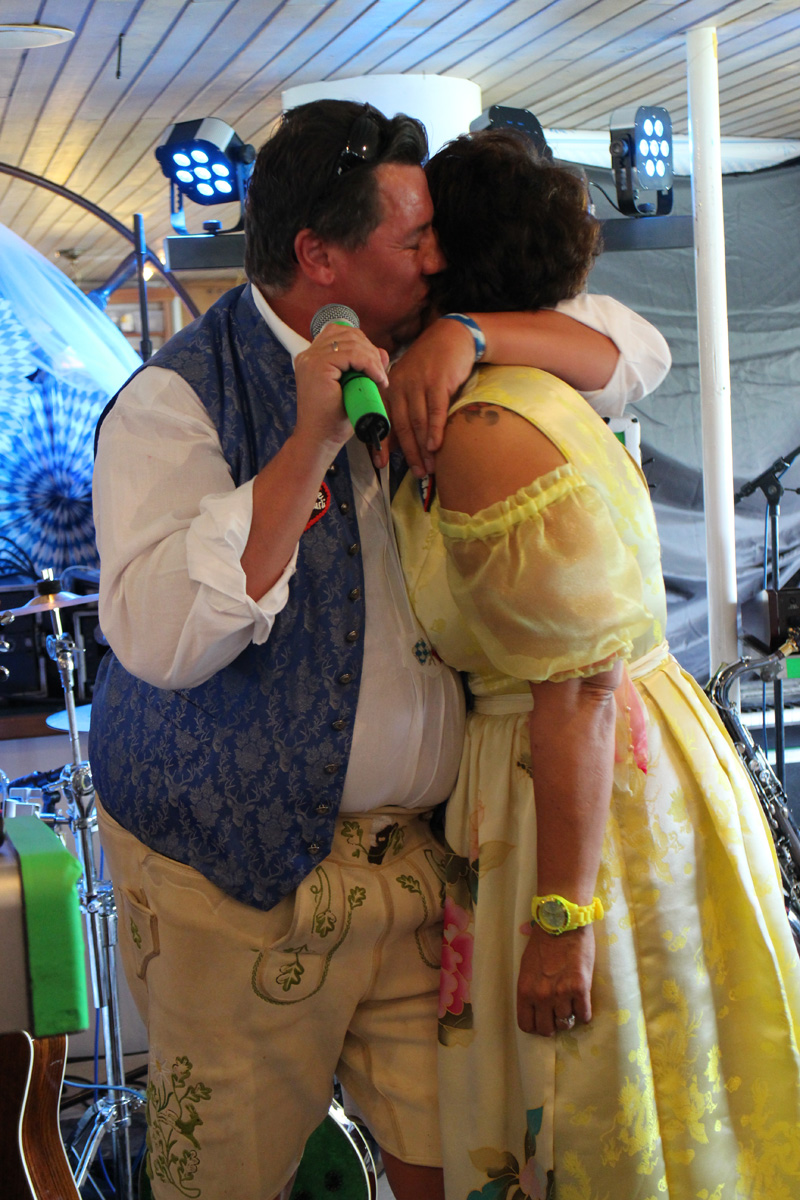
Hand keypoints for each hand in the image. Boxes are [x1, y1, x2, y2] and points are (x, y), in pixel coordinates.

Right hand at [294, 324, 389, 454]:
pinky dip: (370, 364)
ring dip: (372, 359)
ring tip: (380, 379)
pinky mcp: (318, 366)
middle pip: (347, 334)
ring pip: (352, 343)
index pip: (340, 333)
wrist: (320, 440)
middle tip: (380, 374)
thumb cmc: (334, 420)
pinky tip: (377, 378)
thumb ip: (367, 368)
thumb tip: (383, 352)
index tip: (374, 368)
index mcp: (312, 358)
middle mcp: (308, 355)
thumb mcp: (354, 388)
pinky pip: (352, 354)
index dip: (362, 345)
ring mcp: (311, 359)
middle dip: (370, 351)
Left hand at [374, 318, 476, 476]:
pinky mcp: (437, 380)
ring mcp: (418, 382)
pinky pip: (435, 410)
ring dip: (423, 447)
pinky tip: (435, 446)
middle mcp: (400, 385)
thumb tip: (395, 444)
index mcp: (390, 388)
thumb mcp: (412, 385)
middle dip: (409, 453)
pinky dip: (435, 430)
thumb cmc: (431, 366)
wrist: (451, 337)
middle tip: (417, 473)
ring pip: (418, 421)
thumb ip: (404, 412)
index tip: (379, 465)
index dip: (380, 443)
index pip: (382, 419)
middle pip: (401, 425)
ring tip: (429, 467)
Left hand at [516, 923, 594, 1036]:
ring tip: (571, 1003)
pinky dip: (584, 1012)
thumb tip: (536, 1002)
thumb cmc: (544, 940)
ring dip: (569, 1016)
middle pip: (547, 1029)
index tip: (542, 1018)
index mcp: (525, 990)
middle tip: (558, 1013)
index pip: (527, 1025)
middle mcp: (541, 996)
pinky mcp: (581, 989)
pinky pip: (584, 1015)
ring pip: (566, 1022)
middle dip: (552, 1024)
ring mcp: (561, 994)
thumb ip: (531, 987)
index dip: (535, 1025)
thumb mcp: (528, 965)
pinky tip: (582, 1002)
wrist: (562, 922)